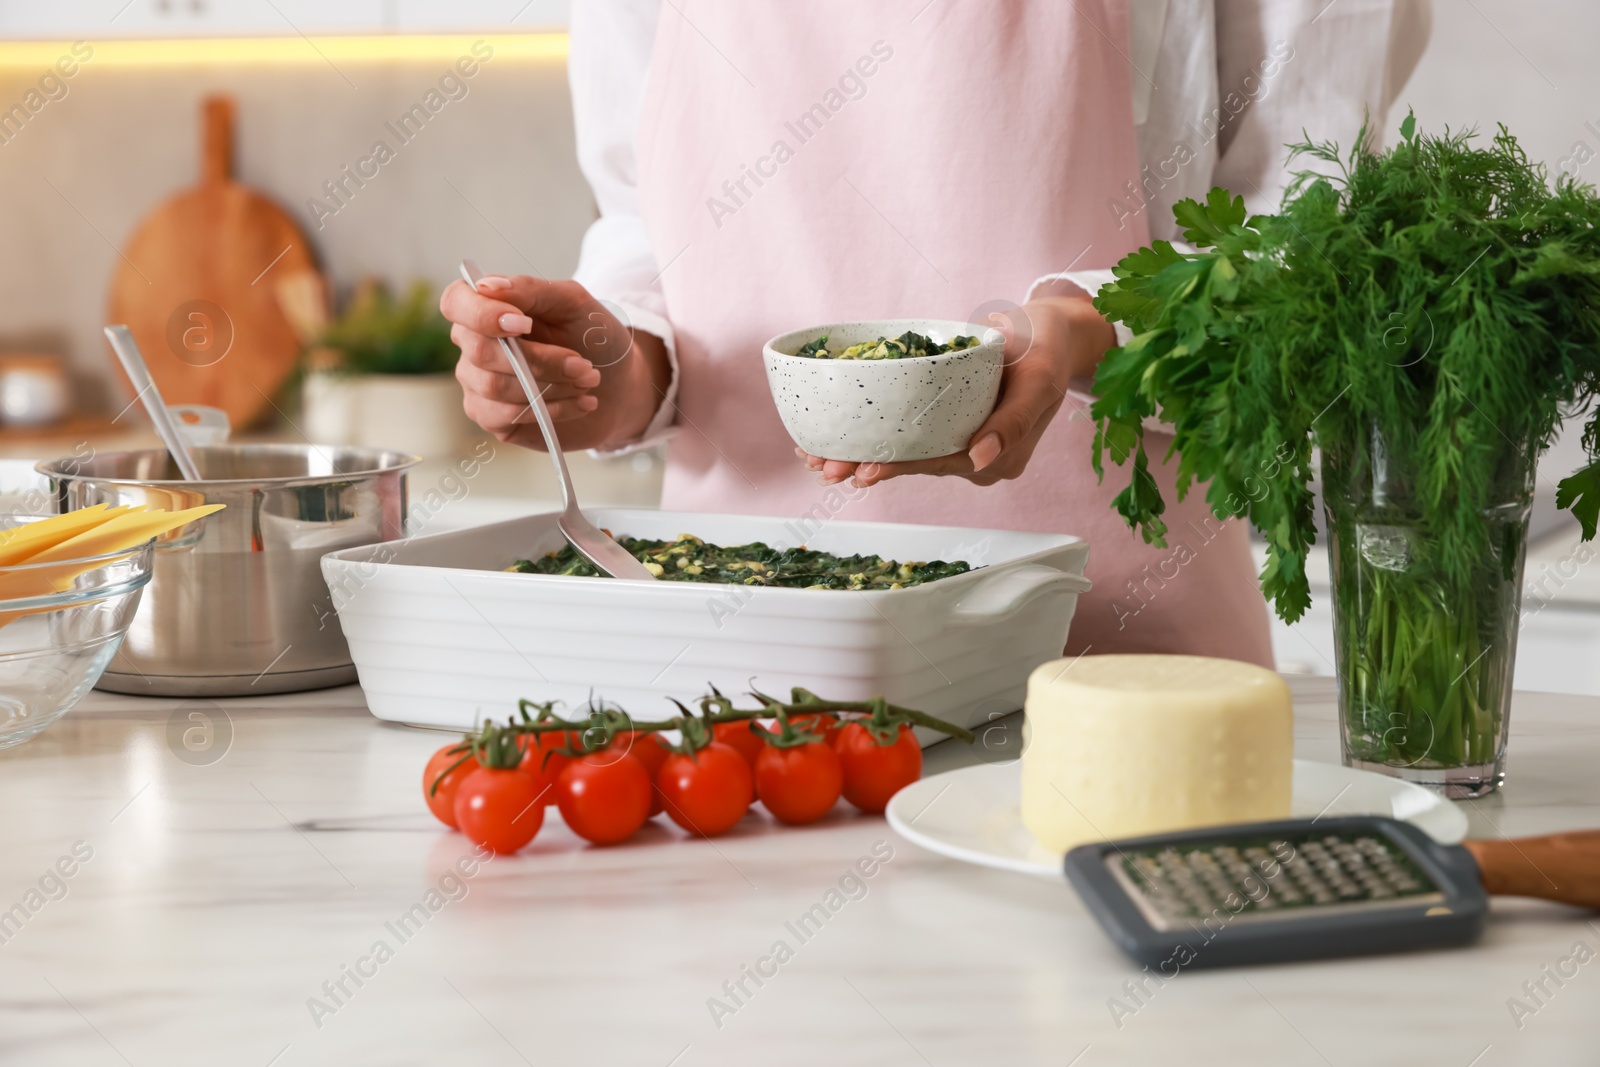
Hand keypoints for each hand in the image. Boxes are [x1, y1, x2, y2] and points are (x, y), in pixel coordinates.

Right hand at [439, 275, 668, 451]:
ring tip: (587, 381)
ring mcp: (478, 384)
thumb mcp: (572, 303)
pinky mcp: (493, 419)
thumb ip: (530, 290)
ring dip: (551, 386)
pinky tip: (580, 402)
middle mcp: (474, 345)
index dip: (481, 314)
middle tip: (583, 365)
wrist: (618, 384)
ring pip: (494, 388)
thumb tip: (486, 286)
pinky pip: (505, 416)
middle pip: (481, 352)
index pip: (456, 302)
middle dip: (541, 360)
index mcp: (487, 308)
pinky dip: (550, 409)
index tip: (522, 323)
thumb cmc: (592, 338)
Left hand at [800, 296, 1115, 486]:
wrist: (1055, 331)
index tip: (864, 471)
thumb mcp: (1038, 379)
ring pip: (909, 452)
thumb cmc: (1048, 347)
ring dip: (863, 455)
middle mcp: (978, 455)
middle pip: (917, 463)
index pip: (940, 463)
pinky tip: (838, 438)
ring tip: (816, 458)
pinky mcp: (950, 421)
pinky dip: (876, 434)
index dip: (900, 467)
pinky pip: (911, 433)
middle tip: (823, 467)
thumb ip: (1013, 422)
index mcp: (1001, 455)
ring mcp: (964, 440)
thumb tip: (979, 461)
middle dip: (869, 465)